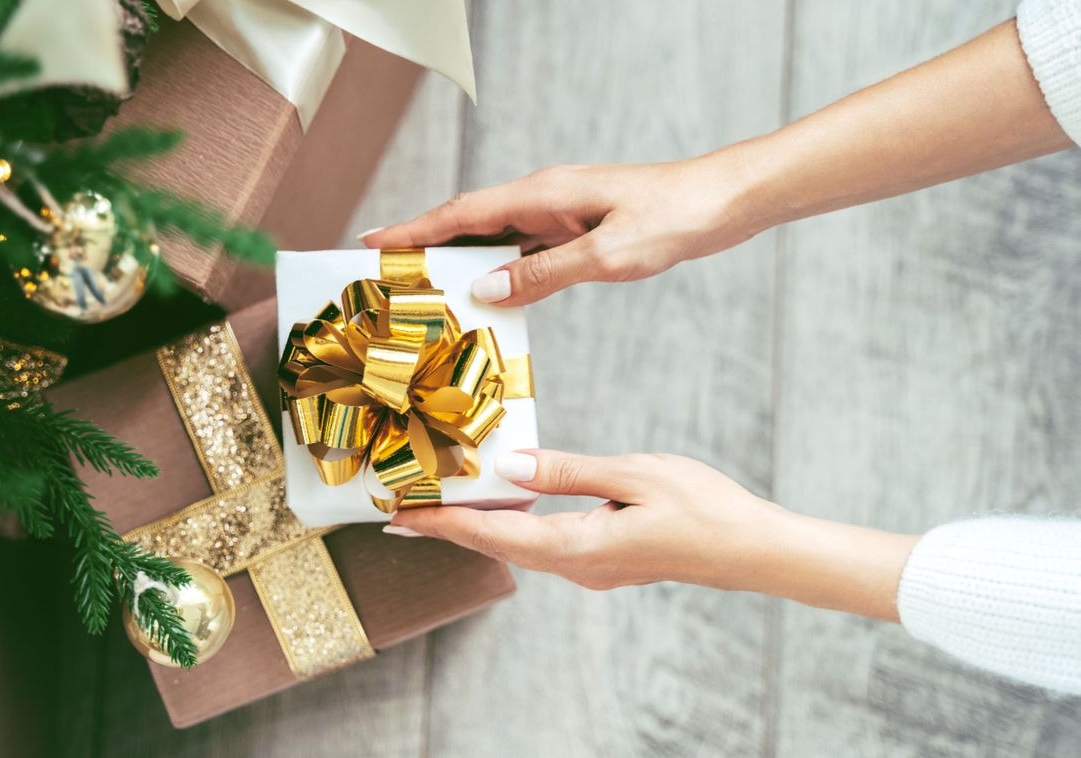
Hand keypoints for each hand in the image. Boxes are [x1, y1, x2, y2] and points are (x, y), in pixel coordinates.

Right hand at [360, 158, 758, 305]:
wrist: (722, 202)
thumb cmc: (673, 217)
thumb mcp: (608, 256)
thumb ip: (545, 274)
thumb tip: (488, 288)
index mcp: (543, 194)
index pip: (462, 212)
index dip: (414, 228)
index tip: (372, 241)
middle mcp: (543, 198)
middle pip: (468, 222)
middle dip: (423, 244)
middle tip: (383, 272)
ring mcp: (559, 212)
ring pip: (494, 237)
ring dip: (459, 259)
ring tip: (423, 287)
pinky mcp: (576, 228)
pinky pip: (523, 250)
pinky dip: (498, 269)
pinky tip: (489, 293)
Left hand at [386, 450, 917, 620]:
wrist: (752, 549)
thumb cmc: (703, 508)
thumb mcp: (633, 475)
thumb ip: (567, 471)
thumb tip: (507, 466)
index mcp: (578, 546)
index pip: (493, 533)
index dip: (442, 523)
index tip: (398, 515)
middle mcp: (575, 566)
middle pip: (495, 543)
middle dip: (447, 525)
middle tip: (399, 508)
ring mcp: (589, 567)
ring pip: (517, 544)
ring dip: (477, 524)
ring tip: (438, 502)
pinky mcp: (601, 559)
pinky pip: (541, 541)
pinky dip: (510, 523)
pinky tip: (500, 502)